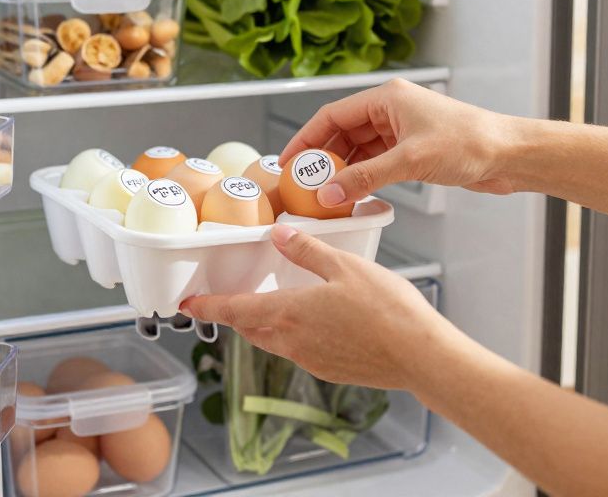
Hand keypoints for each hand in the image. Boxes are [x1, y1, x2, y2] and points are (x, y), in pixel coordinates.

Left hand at [180, 225, 458, 389]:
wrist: (420, 356)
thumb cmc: (388, 310)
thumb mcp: (345, 266)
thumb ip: (307, 250)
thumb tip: (278, 235)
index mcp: (289, 314)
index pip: (234, 311)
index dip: (208, 308)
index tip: (187, 306)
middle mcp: (293, 343)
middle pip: (251, 329)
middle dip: (237, 315)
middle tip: (230, 299)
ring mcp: (312, 361)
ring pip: (275, 342)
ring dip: (266, 326)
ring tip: (272, 305)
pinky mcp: (331, 372)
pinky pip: (300, 352)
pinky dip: (294, 336)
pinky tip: (315, 322)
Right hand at [281, 78, 525, 207]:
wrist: (508, 155)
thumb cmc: (470, 142)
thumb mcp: (410, 160)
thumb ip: (366, 177)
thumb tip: (328, 193)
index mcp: (386, 98)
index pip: (331, 115)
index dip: (305, 139)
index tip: (287, 162)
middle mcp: (390, 110)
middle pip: (341, 133)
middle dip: (321, 159)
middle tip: (302, 185)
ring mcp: (401, 130)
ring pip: (358, 150)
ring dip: (342, 171)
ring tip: (324, 195)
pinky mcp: (412, 150)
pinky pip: (376, 163)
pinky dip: (362, 178)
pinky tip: (353, 195)